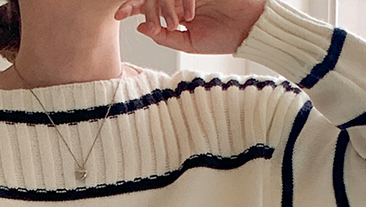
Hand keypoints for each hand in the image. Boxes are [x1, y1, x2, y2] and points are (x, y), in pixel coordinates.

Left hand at [114, 0, 265, 55]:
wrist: (248, 29)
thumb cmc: (222, 38)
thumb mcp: (189, 44)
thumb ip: (165, 36)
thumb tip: (141, 27)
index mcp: (176, 11)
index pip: (150, 5)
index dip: (133, 7)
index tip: (117, 13)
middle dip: (138, 1)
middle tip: (125, 8)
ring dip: (162, 5)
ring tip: (168, 21)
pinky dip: (181, 0)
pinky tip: (184, 14)